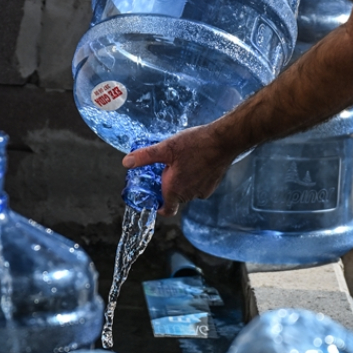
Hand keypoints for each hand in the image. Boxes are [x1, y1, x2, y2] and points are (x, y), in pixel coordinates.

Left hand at [122, 124, 240, 216]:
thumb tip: (126, 162)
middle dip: (168, 187)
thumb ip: (145, 157)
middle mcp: (190, 194)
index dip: (158, 207)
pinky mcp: (213, 184)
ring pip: (188, 191)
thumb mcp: (166, 148)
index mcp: (175, 190)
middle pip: (175, 198)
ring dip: (182, 181)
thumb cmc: (196, 144)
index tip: (154, 198)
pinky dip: (194, 177)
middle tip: (164, 171)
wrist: (225, 141)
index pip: (166, 211)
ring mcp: (203, 190)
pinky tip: (194, 161)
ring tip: (179, 163)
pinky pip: (199, 185)